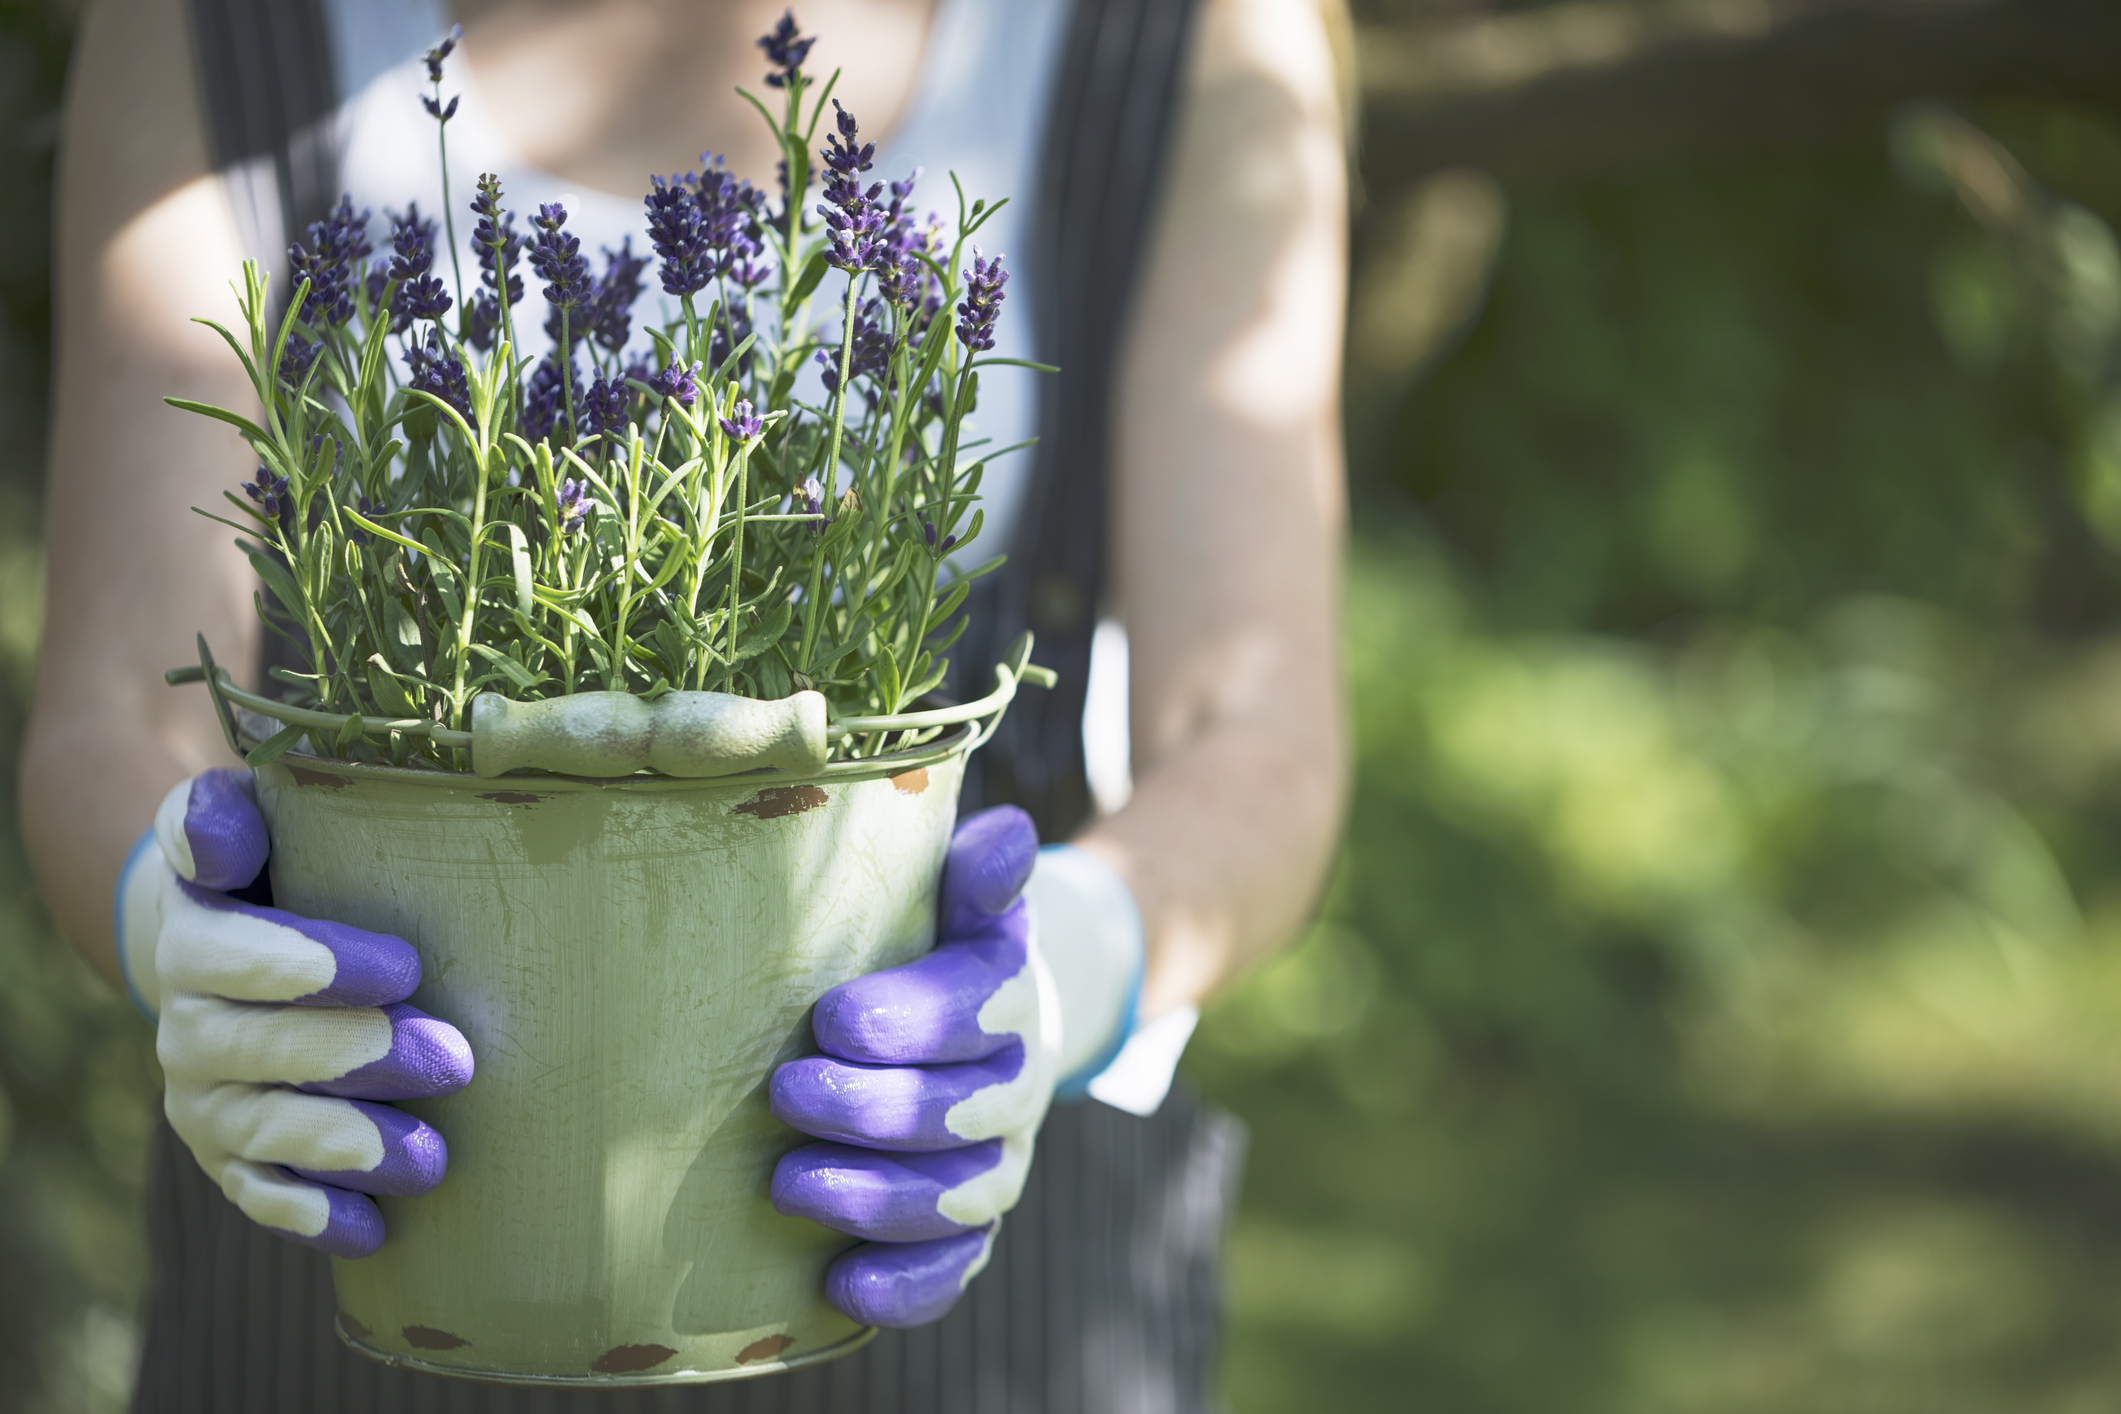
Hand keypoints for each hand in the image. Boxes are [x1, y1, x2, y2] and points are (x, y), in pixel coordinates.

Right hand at [117, 768, 473, 1257]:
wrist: (230, 939)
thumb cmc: (275, 865)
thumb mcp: (248, 818)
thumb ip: (225, 818)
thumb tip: (218, 845)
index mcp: (193, 936)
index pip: (230, 953)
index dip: (310, 964)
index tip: (403, 965)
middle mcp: (187, 1024)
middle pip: (258, 1051)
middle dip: (355, 1059)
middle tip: (451, 1060)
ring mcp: (206, 1097)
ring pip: (263, 1131)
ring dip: (346, 1147)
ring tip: (430, 1159)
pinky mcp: (231, 1154)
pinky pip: (261, 1194)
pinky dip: (311, 1215)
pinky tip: (370, 1229)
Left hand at [768, 805, 1138, 1327]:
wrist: (983, 1030)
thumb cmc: (936, 951)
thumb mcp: (958, 900)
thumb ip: (975, 874)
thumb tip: (1003, 830)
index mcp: (1005, 996)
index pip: (975, 1011)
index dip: (909, 1022)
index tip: (830, 1018)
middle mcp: (1013, 1088)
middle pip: (959, 1115)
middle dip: (872, 1111)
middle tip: (785, 1092)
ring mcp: (996, 1165)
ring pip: (957, 1201)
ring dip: (874, 1200)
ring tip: (787, 1185)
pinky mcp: (969, 1231)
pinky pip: (953, 1272)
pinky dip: (904, 1288)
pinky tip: (838, 1285)